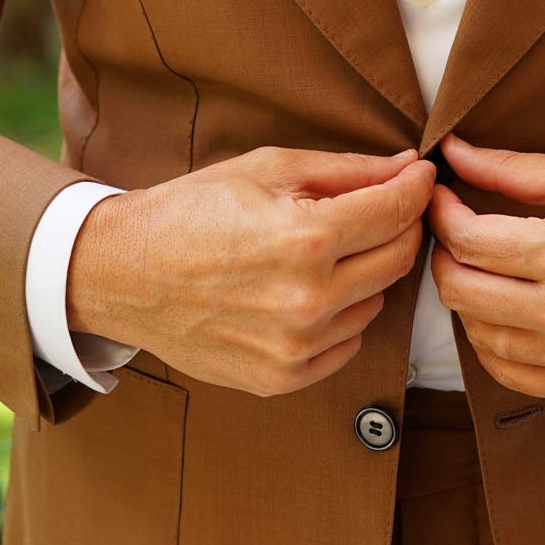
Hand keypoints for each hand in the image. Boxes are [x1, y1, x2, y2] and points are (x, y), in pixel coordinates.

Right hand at [66, 145, 434, 395]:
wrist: (124, 273)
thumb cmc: (193, 211)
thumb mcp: (268, 169)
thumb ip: (347, 170)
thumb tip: (408, 166)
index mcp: (306, 239)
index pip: (398, 212)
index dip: (417, 188)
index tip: (421, 177)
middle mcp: (308, 300)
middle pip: (398, 260)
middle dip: (400, 227)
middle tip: (383, 210)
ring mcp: (296, 346)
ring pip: (375, 303)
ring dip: (365, 275)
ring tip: (324, 254)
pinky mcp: (283, 378)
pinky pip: (347, 345)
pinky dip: (340, 316)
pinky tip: (305, 293)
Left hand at [428, 133, 544, 399]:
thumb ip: (511, 169)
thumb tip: (453, 153)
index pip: (465, 240)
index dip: (440, 213)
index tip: (440, 196)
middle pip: (460, 292)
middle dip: (443, 256)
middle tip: (452, 232)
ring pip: (479, 336)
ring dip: (465, 300)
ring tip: (479, 269)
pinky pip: (512, 374)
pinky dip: (492, 345)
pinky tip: (500, 314)